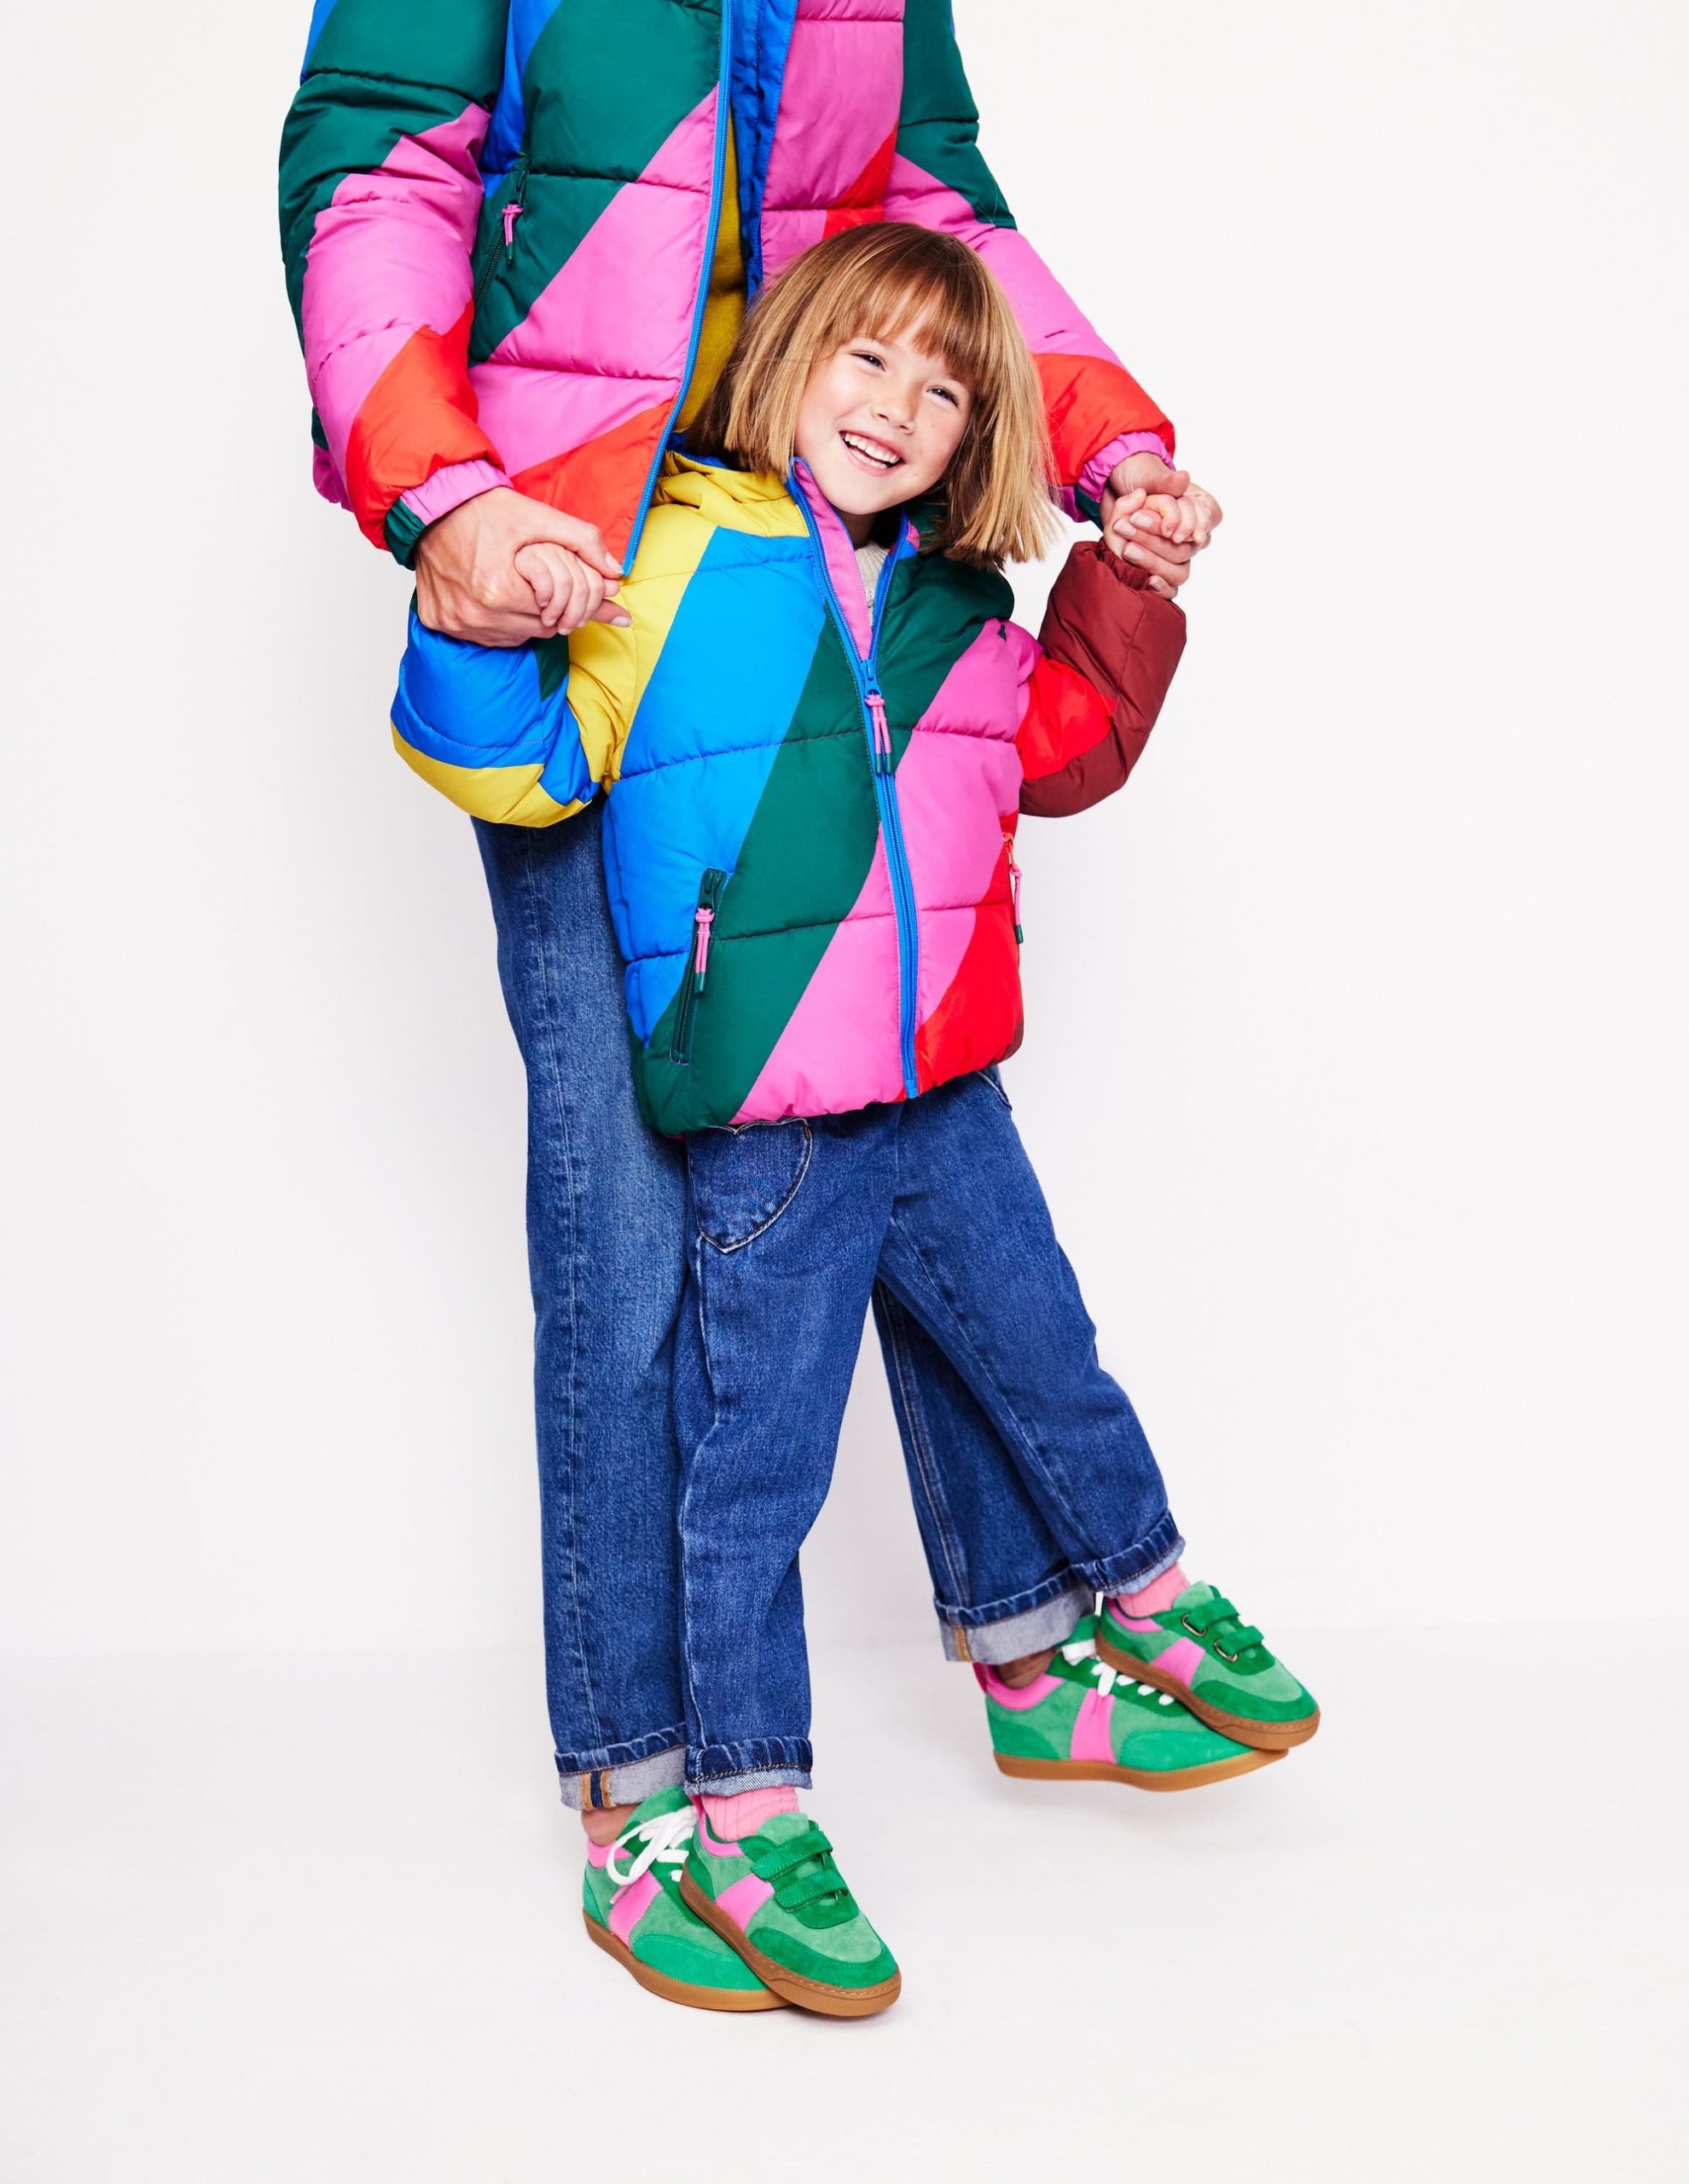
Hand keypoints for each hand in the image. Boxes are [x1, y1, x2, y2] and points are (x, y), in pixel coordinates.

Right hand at [414, 487, 625, 645]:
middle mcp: (476, 615)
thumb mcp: (539, 517)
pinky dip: (495, 622)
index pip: (557, 612)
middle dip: (547, 607)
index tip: (557, 582)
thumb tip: (615, 573)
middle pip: (538, 628)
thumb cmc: (485, 510)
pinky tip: (492, 596)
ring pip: (513, 636)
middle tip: (537, 582)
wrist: (432, 506)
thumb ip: (583, 542)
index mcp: (500, 591)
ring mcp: (456, 623)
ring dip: (523, 617)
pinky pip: (484, 636)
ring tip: (515, 586)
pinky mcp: (441, 623)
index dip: (563, 595)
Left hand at [1099, 455, 1223, 597]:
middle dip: (1157, 538)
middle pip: (1188, 547)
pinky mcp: (1162, 570)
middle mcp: (1192, 532)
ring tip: (1127, 548)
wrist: (1112, 491)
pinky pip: (1171, 588)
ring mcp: (1178, 554)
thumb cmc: (1136, 479)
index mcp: (1199, 505)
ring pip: (1180, 570)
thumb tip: (1183, 478)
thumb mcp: (1146, 475)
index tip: (1168, 530)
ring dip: (1153, 560)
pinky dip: (1161, 587)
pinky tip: (1148, 581)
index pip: (1208, 519)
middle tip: (1130, 523)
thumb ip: (1164, 481)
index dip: (1191, 527)